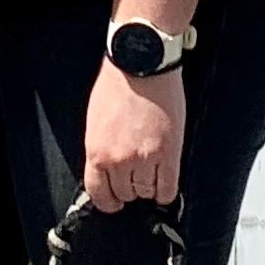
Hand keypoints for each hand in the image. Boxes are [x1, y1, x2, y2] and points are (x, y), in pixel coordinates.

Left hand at [82, 61, 184, 213]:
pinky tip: (165, 184)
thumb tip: (108, 171)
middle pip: (125, 194)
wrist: (141, 62)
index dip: (108, 202)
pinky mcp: (168, 153)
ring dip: (149, 187)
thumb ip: (101, 149)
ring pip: (147, 192)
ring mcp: (144, 158)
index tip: (114, 202)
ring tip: (151, 174)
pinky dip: (166, 192)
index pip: (99, 194)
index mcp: (96, 152)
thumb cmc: (117, 85)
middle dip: (130, 189)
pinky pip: (168, 188)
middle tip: (136, 178)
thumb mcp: (96, 121)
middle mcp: (118, 160)